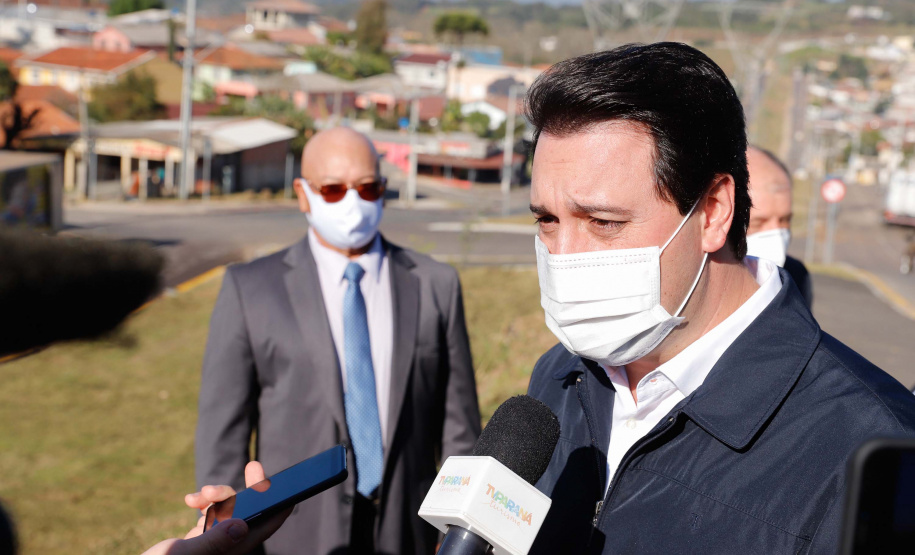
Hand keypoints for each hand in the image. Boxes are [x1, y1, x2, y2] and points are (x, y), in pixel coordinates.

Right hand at [140, 462, 292, 554]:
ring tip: (199, 495)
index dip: (281, 504)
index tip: (289, 482)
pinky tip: (190, 500)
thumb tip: (241, 526)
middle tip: (253, 465)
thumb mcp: (183, 554)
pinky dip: (204, 503)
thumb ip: (212, 542)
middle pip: (252, 512)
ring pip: (230, 510)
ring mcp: (215, 542)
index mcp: (232, 551)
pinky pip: (211, 514)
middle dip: (252, 488)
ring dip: (218, 495)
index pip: (266, 525)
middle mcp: (228, 547)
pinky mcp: (201, 539)